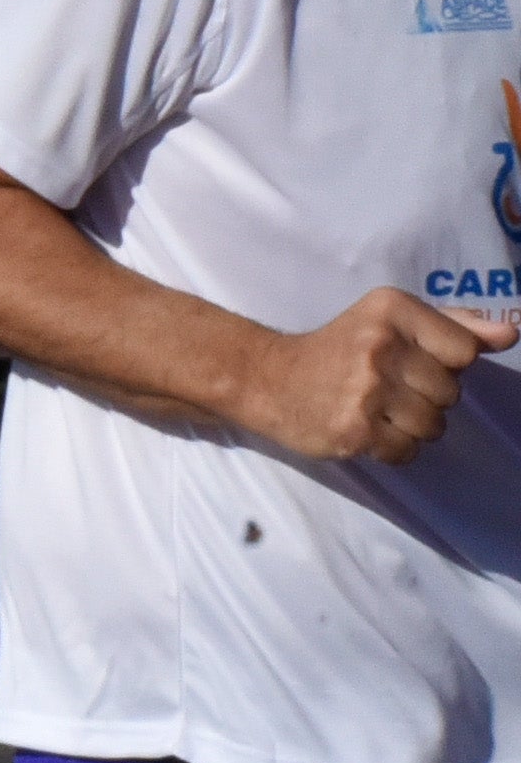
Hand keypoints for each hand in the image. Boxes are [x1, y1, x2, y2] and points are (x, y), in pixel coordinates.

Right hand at [234, 290, 515, 464]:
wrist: (266, 379)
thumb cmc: (336, 348)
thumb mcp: (388, 321)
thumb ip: (452, 325)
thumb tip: (510, 334)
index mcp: (391, 311)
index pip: (464, 351)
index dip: (446, 364)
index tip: (413, 362)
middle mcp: (378, 347)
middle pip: (450, 393)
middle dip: (427, 397)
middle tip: (388, 389)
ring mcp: (365, 391)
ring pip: (433, 425)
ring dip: (412, 426)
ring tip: (379, 412)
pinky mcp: (354, 431)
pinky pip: (407, 451)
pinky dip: (394, 448)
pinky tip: (369, 430)